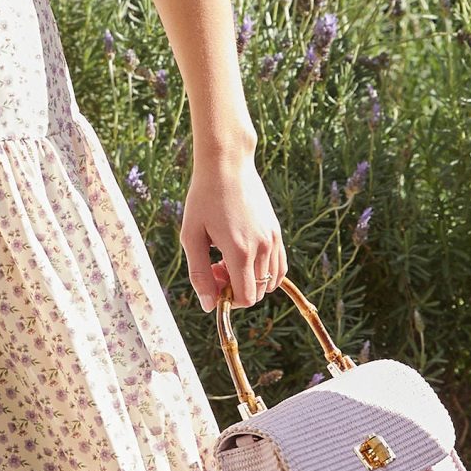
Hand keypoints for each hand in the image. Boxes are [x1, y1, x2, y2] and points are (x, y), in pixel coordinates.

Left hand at [181, 147, 286, 313]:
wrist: (227, 164)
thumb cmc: (203, 198)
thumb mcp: (191, 236)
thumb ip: (199, 273)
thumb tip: (209, 306)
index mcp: (240, 251)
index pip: (245, 297)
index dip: (227, 299)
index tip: (212, 279)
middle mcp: (263, 248)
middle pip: (257, 292)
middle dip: (235, 289)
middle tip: (215, 265)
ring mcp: (273, 239)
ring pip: (270, 282)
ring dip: (249, 279)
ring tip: (228, 258)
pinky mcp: (277, 231)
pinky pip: (279, 266)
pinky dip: (264, 271)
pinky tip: (244, 254)